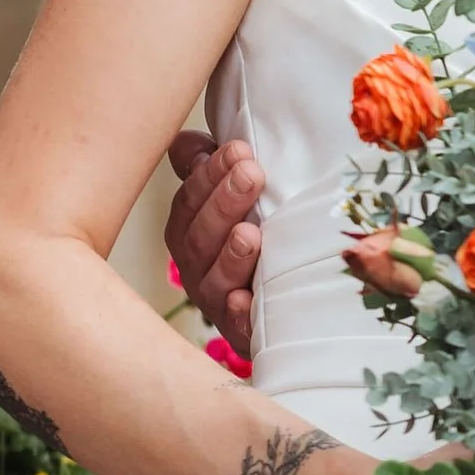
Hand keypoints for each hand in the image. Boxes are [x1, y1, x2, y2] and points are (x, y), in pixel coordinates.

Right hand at [167, 131, 263, 334]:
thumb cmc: (256, 228)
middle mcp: (196, 267)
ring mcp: (218, 301)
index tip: (240, 150)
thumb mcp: (234, 192)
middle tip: (252, 174)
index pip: (190, 201)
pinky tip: (244, 300)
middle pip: (199, 237)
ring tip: (250, 234)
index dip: (209, 175)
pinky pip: (236, 327)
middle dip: (223, 203)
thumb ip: (209, 166)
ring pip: (214, 280)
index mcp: (190, 230)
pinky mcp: (244, 331)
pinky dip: (238, 314)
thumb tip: (192, 143)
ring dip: (230, 256)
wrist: (285, 302)